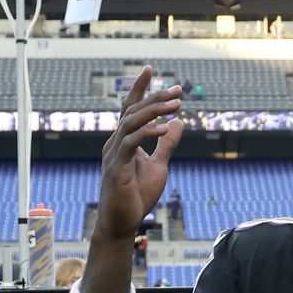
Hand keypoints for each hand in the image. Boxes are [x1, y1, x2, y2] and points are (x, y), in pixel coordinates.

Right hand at [96, 66, 184, 242]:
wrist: (122, 222)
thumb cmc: (137, 195)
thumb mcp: (159, 165)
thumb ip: (166, 144)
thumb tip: (179, 122)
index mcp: (123, 140)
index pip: (130, 108)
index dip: (140, 89)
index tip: (151, 69)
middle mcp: (115, 142)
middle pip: (134, 111)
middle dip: (156, 97)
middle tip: (178, 89)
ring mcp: (114, 154)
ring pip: (131, 123)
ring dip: (155, 111)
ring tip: (176, 104)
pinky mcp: (117, 167)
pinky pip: (131, 144)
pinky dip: (148, 133)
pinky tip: (165, 127)